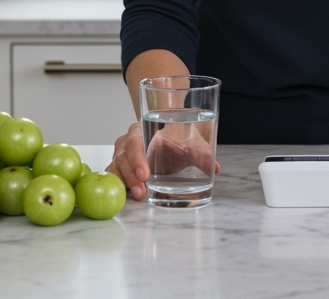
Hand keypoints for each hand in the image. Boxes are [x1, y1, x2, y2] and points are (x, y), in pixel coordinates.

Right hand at [106, 120, 220, 200]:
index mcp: (139, 131)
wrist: (164, 134)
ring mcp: (120, 157)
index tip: (146, 174)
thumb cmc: (173, 139)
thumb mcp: (188, 143)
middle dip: (131, 177)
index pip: (134, 143)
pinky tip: (129, 196)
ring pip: (115, 170)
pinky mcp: (119, 170)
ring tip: (138, 196)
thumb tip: (215, 167)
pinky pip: (113, 178)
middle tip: (141, 192)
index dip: (137, 159)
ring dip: (125, 184)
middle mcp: (126, 143)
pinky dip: (119, 187)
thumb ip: (200, 154)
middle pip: (122, 159)